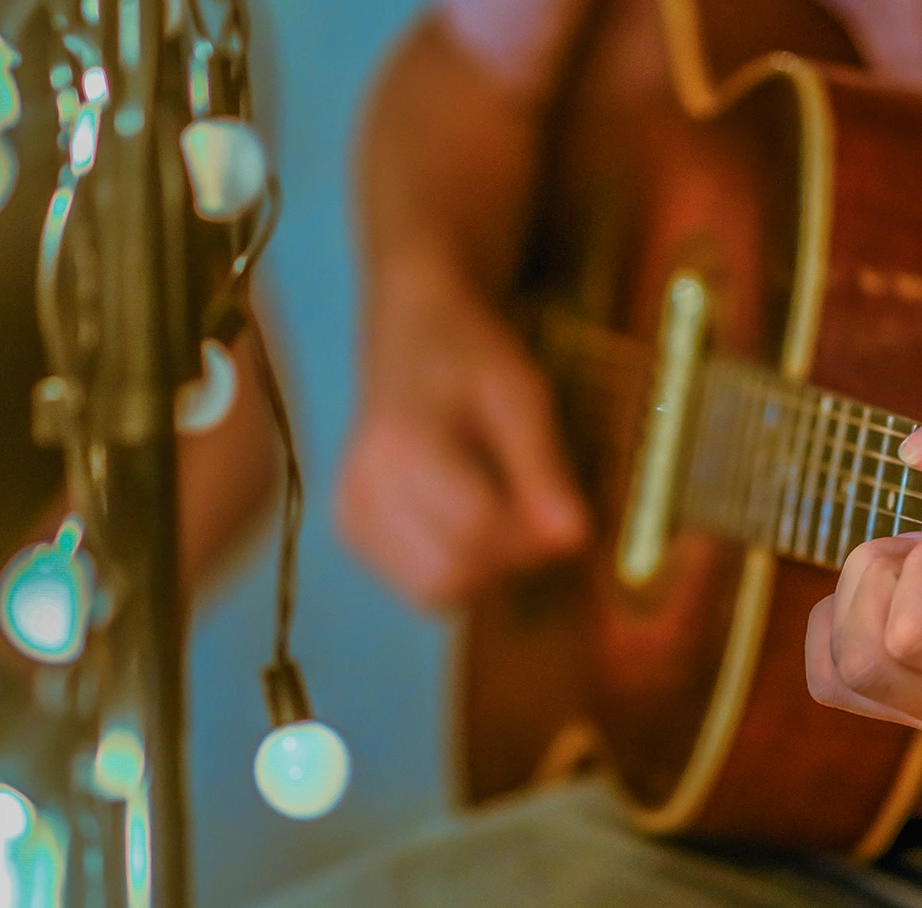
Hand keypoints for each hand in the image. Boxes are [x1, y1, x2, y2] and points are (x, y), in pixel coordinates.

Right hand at [336, 254, 588, 607]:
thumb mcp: (521, 394)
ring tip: (498, 513)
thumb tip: (573, 540)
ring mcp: (348, 513)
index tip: (562, 515)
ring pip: (432, 591)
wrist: (408, 330)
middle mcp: (362, 486)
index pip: (477, 530)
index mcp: (403, 446)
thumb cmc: (470, 354)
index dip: (531, 537)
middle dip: (506, 560)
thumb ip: (543, 467)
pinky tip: (464, 520)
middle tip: (531, 516)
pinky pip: (414, 584)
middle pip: (452, 573)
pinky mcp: (349, 530)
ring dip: (481, 570)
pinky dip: (452, 566)